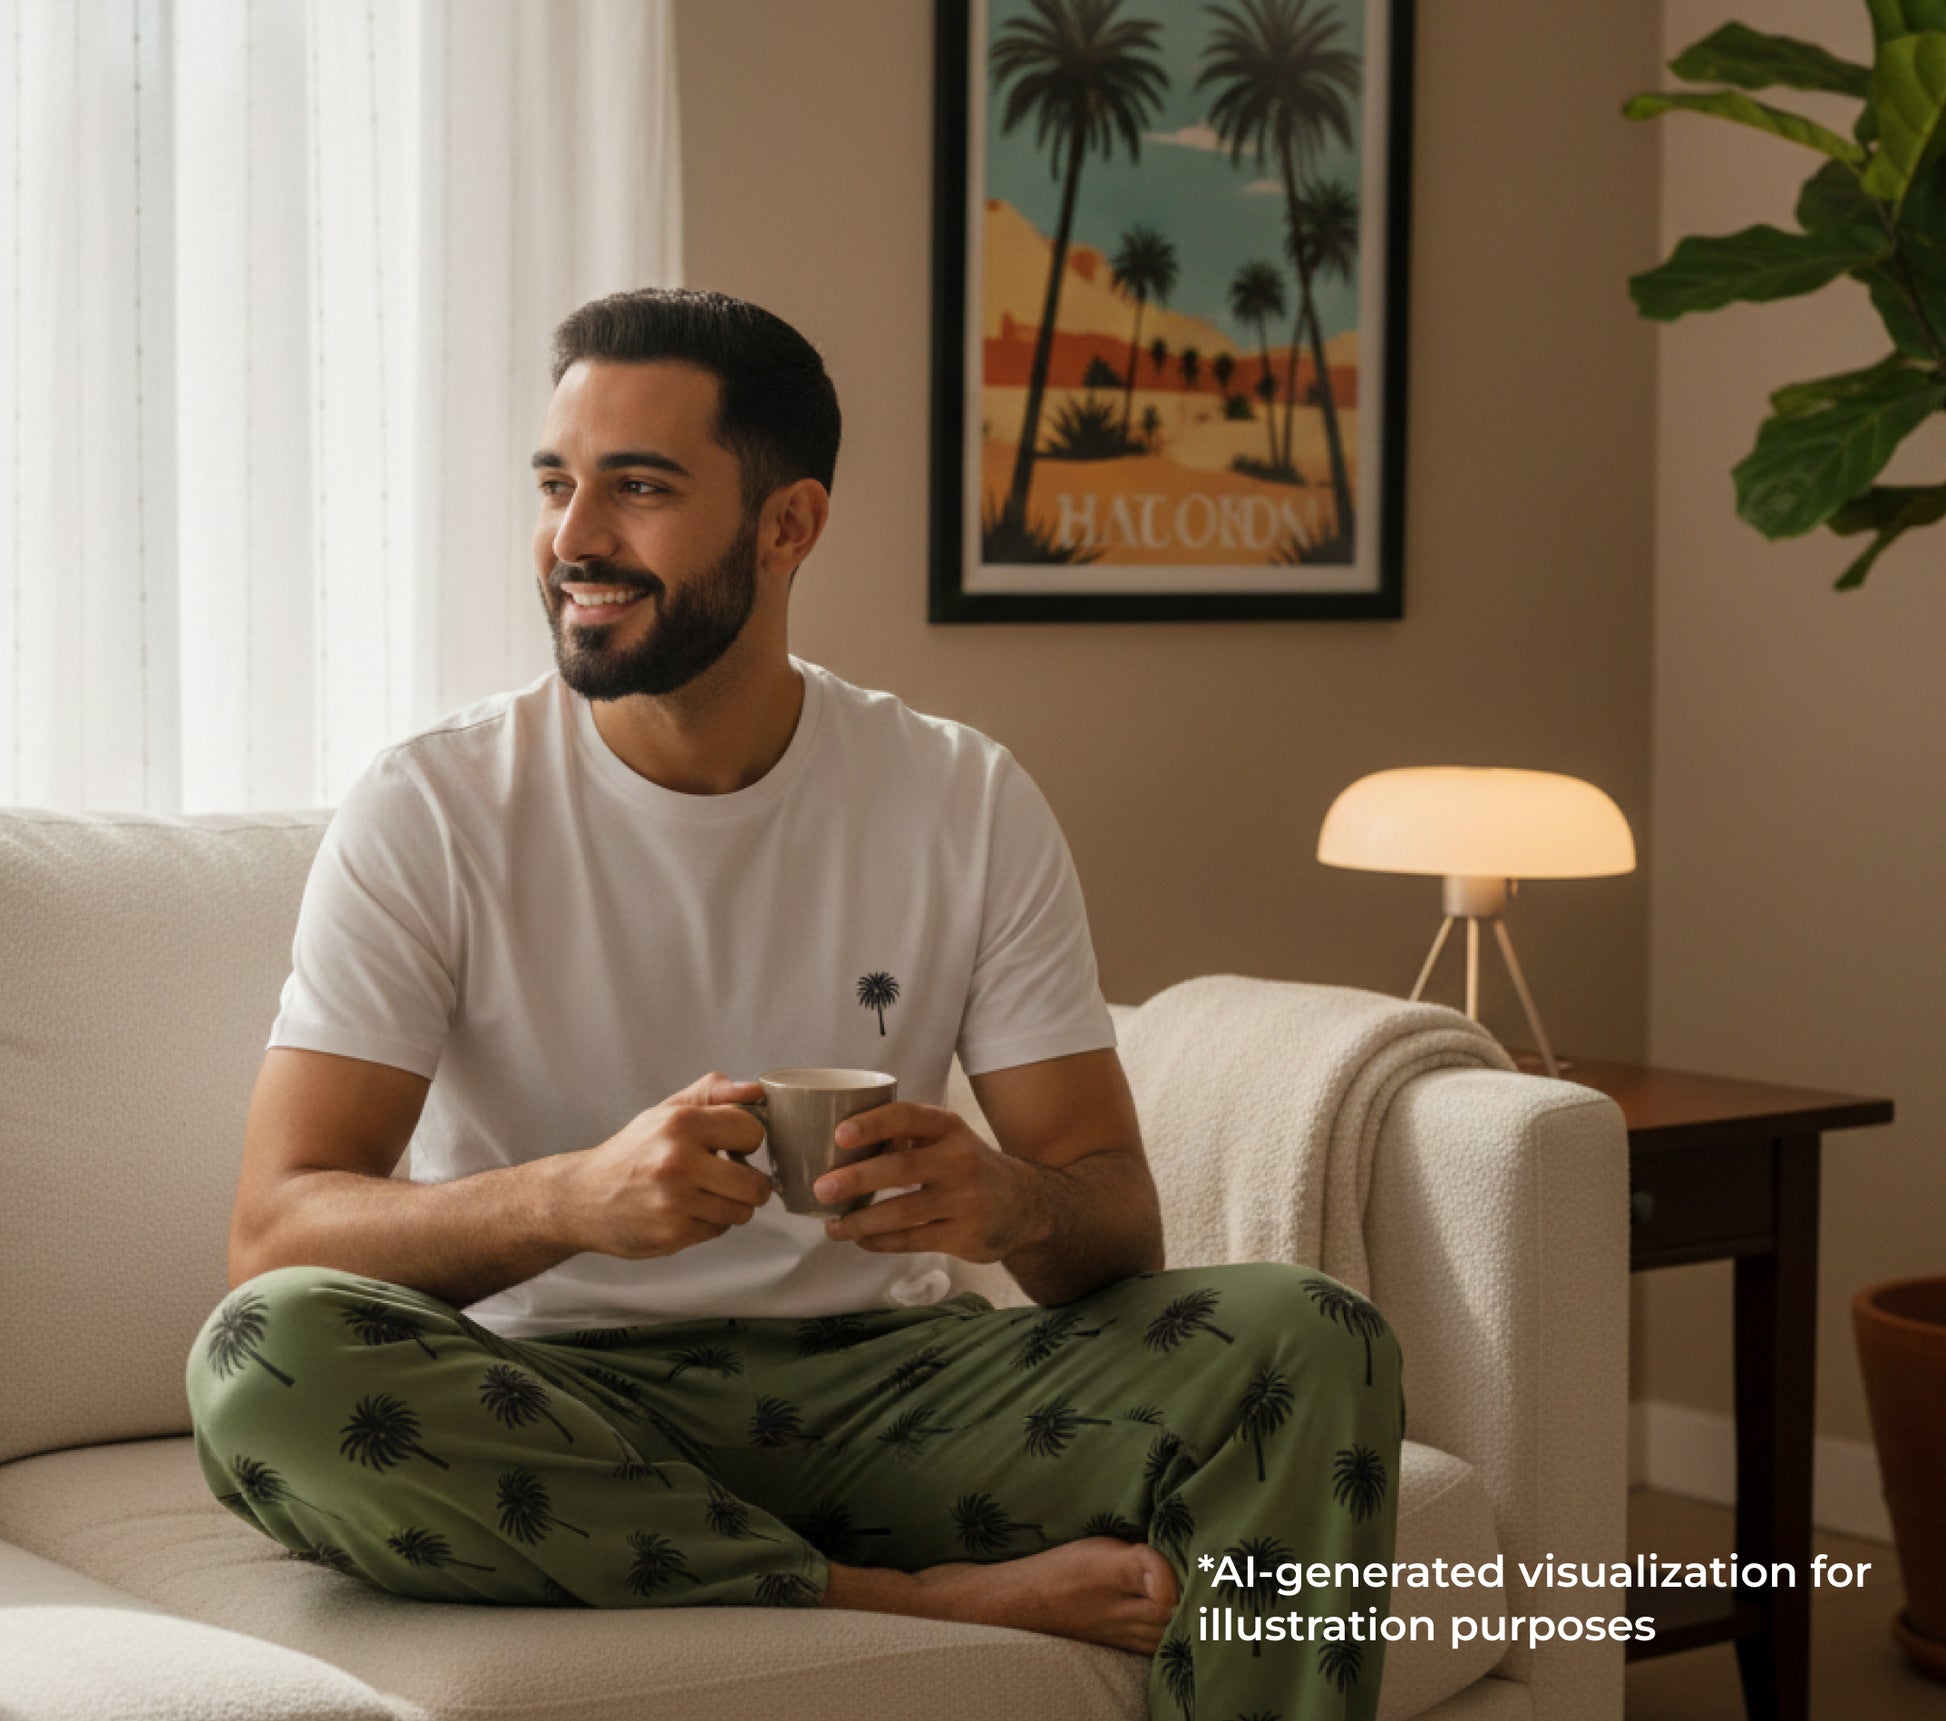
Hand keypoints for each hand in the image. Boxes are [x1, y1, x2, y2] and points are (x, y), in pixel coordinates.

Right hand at [565, 1071, 771, 1259]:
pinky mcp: (671, 1235)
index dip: (747, 1140)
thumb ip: (712, 1094)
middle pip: (756, 1184)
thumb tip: (756, 1089)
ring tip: (705, 1194)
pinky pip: (717, 1230)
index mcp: (680, 1123)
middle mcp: (678, 1161)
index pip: (752, 1131)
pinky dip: (708, 1223)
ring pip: (742, 1212)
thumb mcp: (666, 1112)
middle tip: (731, 1178)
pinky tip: (685, 1211)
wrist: (582, 1198)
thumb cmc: (632, 1153)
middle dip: (750, 1184)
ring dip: (730, 1206)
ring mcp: (674, 1202)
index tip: (733, 1146)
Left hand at [814, 1103, 1042, 1263]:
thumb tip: (843, 1144)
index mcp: (949, 1128)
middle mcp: (960, 1161)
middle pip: (901, 1168)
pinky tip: (861, 1240)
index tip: (840, 1135)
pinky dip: (880, 1242)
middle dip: (856, 1179)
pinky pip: (912, 1240)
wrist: (1025, 1205)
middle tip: (822, 1188)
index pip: (908, 1117)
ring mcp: (964, 1201)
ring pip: (902, 1213)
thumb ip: (907, 1137)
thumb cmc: (968, 1166)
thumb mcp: (948, 1140)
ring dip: (861, 1221)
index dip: (873, 1124)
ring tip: (832, 1226)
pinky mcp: (964, 1236)